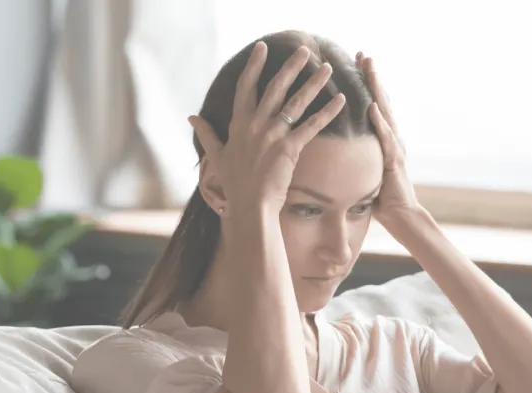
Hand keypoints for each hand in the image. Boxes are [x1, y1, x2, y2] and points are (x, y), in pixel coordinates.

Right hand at [190, 42, 345, 217]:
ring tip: (327, 68)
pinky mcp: (290, 148)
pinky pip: (312, 126)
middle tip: (304, 50)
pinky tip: (340, 100)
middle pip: (275, 88)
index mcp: (239, 124)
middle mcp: (256, 124)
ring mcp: (273, 135)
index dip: (254, 65)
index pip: (246, 86)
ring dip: (313, 83)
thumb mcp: (216, 156)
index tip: (262, 47)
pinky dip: (327, 112)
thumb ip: (205, 133)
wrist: (250, 206)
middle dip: (291, 67)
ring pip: (296, 102)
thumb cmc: (234, 184)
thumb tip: (191, 117)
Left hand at [357, 52, 421, 227]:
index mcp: (384, 139)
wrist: (401, 217)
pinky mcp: (394, 161)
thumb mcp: (364, 171)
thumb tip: (333, 151)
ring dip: (378, 91)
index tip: (357, 63)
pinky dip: (380, 122)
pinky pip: (386, 138)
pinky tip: (373, 107)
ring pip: (386, 112)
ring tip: (370, 70)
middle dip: (373, 77)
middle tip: (363, 54)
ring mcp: (396, 148)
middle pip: (382, 101)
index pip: (375, 105)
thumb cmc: (381, 198)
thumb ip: (355, 156)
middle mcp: (393, 138)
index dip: (367, 84)